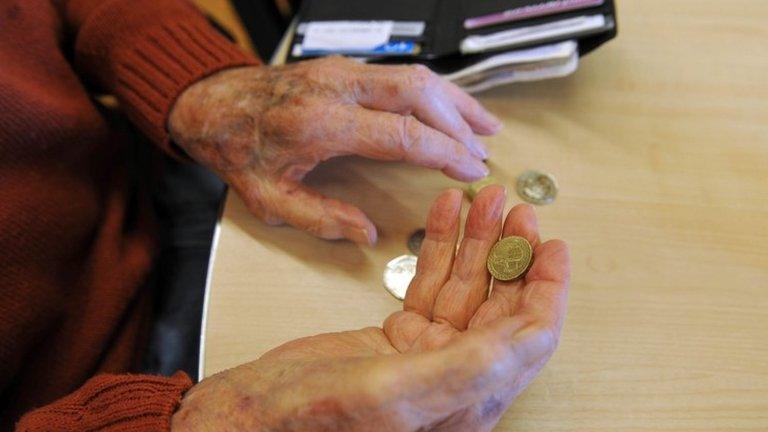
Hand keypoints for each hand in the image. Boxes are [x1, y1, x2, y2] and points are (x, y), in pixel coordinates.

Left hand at [168, 57, 501, 244]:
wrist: (212, 103)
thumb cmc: (239, 149)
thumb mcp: (269, 199)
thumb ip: (320, 219)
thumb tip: (365, 234)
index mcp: (321, 123)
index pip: (403, 134)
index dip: (445, 152)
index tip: (471, 170)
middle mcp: (338, 89)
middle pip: (419, 93)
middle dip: (460, 123)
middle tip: (483, 154)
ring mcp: (343, 72)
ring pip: (416, 76)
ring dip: (455, 102)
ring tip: (484, 128)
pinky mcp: (345, 67)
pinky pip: (400, 74)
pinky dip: (433, 92)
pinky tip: (450, 107)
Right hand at [171, 187, 569, 430]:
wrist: (253, 416)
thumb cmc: (310, 422)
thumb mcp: (394, 394)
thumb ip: (466, 368)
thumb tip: (530, 336)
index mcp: (467, 401)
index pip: (528, 339)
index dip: (547, 291)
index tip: (553, 248)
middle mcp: (454, 378)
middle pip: (501, 305)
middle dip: (513, 253)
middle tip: (519, 211)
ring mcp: (425, 354)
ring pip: (465, 286)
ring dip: (477, 241)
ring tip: (485, 203)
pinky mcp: (398, 336)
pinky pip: (429, 283)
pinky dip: (440, 247)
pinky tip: (445, 218)